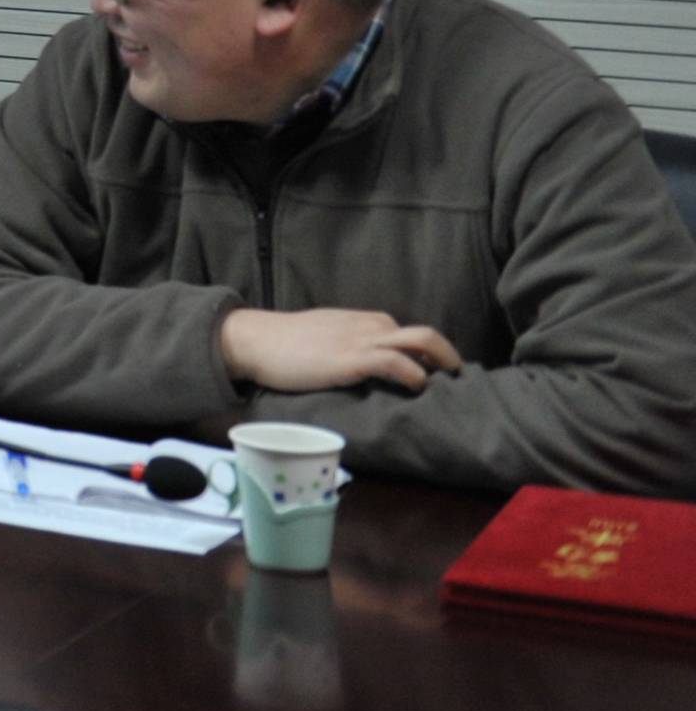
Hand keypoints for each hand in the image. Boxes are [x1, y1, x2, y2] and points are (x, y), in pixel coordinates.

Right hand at [220, 306, 466, 394]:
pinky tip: (417, 389)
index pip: (409, 334)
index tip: (437, 378)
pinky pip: (397, 362)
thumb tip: (365, 368)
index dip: (429, 356)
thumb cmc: (284, 344)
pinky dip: (414, 375)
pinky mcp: (352, 358)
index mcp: (363, 321)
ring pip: (420, 341)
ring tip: (447, 388)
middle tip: (454, 384)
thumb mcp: (324, 337)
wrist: (256, 341)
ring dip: (441, 363)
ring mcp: (362, 340)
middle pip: (425, 335)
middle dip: (448, 357)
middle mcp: (369, 325)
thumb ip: (348, 344)